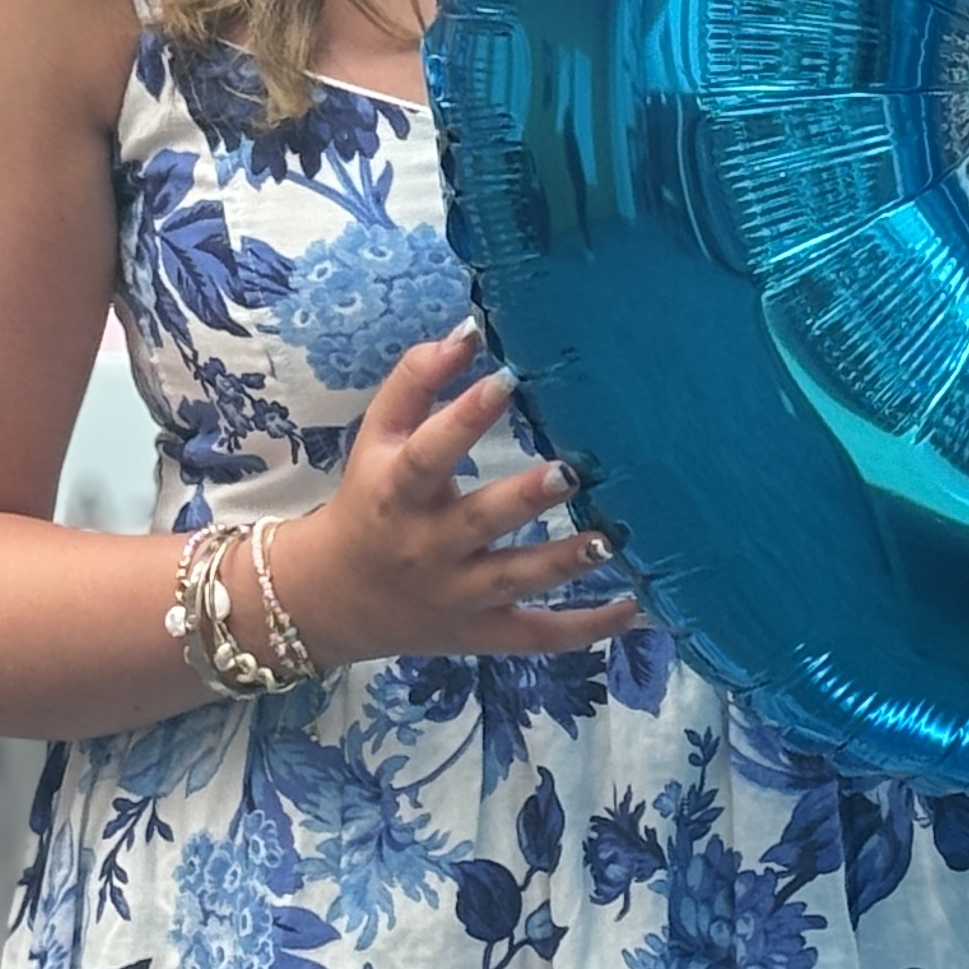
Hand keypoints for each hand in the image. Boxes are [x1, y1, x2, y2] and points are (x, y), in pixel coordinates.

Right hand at [270, 326, 640, 665]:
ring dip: (565, 561)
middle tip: (569, 471)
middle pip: (480, 521)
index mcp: (399, 491)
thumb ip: (415, 382)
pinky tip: (635, 609)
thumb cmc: (370, 500)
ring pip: (516, 580)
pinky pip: (538, 637)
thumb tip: (468, 331)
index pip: (429, 454)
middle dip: (525, 498)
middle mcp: (429, 546)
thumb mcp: (376, 438)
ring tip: (609, 539)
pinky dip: (586, 628)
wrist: (334, 597)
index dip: (464, 418)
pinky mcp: (482, 633)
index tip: (506, 382)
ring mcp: (459, 595)